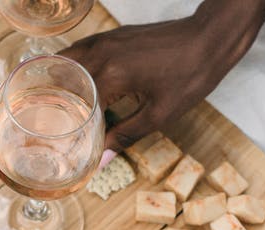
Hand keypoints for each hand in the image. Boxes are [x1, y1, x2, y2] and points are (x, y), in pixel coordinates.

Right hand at [60, 0, 264, 165]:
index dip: (73, 129)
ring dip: (61, 82)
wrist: (208, 39)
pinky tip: (79, 83)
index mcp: (111, 75)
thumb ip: (126, 135)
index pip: (76, 107)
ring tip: (61, 106)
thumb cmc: (190, 75)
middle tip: (56, 126)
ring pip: (67, 61)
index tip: (71, 146)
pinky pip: (82, 50)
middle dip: (56, 104)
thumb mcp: (160, 114)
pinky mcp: (113, 35)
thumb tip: (103, 158)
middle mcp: (101, 54)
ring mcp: (106, 40)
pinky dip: (73, 67)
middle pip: (61, 80)